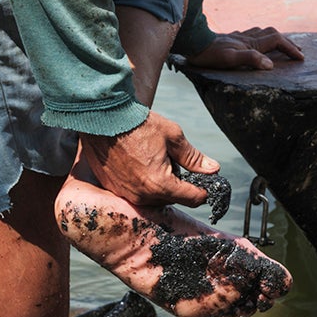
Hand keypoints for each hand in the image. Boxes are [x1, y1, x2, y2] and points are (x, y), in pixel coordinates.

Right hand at [79, 111, 219, 207]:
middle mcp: (142, 196)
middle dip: (178, 185)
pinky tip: (138, 164)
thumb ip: (193, 158)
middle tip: (173, 161)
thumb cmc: (138, 124)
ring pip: (154, 198)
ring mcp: (125, 194)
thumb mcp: (173, 137)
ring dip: (159, 185)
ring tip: (153, 160)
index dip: (202, 190)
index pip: (193, 198)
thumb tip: (213, 169)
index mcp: (160, 184)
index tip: (204, 181)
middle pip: (173, 199)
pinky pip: (136, 192)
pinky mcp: (112, 188)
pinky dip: (142, 183)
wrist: (103, 117)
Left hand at [185, 26, 303, 70]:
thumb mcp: (230, 59)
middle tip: (298, 52)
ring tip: (283, 45)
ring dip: (276, 38)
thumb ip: (251, 59)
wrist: (193, 43)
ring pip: (263, 33)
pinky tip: (258, 42)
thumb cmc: (211, 55)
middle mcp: (247, 37)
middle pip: (274, 35)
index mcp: (251, 43)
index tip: (300, 58)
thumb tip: (270, 65)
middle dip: (287, 43)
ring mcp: (240, 37)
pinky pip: (253, 35)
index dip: (290, 49)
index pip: (277, 42)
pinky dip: (262, 37)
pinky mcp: (232, 39)